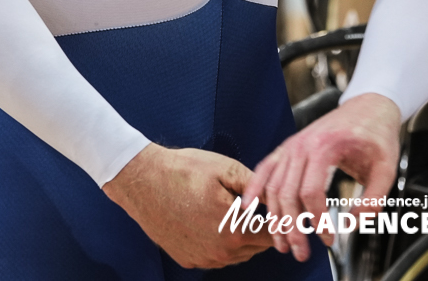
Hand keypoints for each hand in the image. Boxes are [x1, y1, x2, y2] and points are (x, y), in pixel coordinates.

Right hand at [103, 144, 269, 269]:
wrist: (142, 180)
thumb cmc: (183, 171)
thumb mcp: (227, 169)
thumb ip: (257, 186)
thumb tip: (278, 196)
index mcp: (233, 230)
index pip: (271, 234)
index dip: (281, 221)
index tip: (285, 211)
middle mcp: (219, 251)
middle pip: (256, 246)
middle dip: (263, 229)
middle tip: (263, 209)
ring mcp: (202, 258)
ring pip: (237, 254)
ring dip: (244, 238)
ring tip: (240, 213)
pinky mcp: (187, 259)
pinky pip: (216, 257)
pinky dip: (224, 244)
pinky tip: (219, 223)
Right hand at [245, 92, 401, 261]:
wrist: (368, 106)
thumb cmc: (376, 134)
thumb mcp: (387, 166)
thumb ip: (374, 198)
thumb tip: (353, 224)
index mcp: (325, 146)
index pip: (311, 192)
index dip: (317, 221)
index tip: (328, 239)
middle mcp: (302, 145)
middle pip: (287, 193)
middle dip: (292, 228)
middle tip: (301, 252)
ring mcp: (292, 145)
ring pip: (273, 186)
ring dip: (275, 219)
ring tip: (282, 243)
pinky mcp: (288, 148)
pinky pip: (265, 169)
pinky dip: (255, 190)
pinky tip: (249, 208)